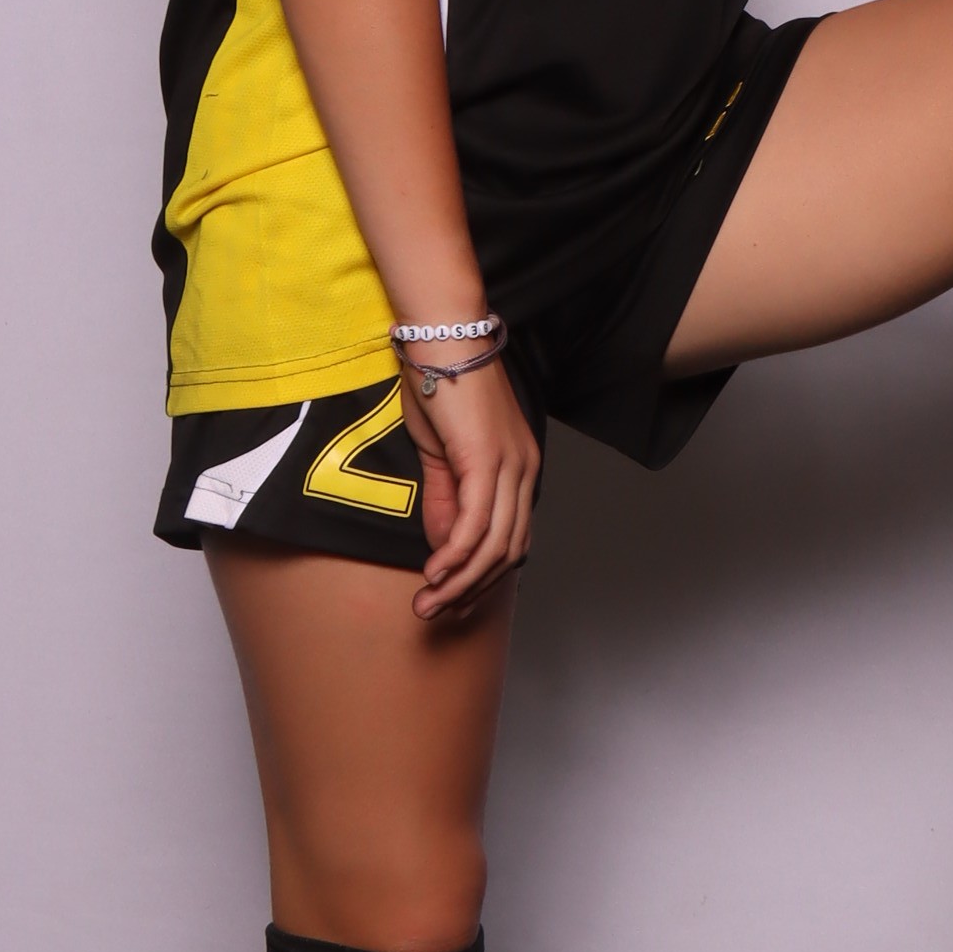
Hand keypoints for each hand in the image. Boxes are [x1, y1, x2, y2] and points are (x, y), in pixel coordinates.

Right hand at [405, 352, 540, 628]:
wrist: (442, 339)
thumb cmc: (441, 387)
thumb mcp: (440, 455)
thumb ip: (445, 500)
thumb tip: (443, 546)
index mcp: (520, 470)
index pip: (513, 540)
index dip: (485, 577)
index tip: (453, 599)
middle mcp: (524, 472)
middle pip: (508, 552)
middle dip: (472, 591)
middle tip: (435, 612)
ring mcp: (511, 467)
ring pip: (494, 546)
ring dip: (460, 583)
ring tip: (428, 603)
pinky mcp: (487, 462)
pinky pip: (475, 524)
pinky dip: (456, 556)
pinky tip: (434, 573)